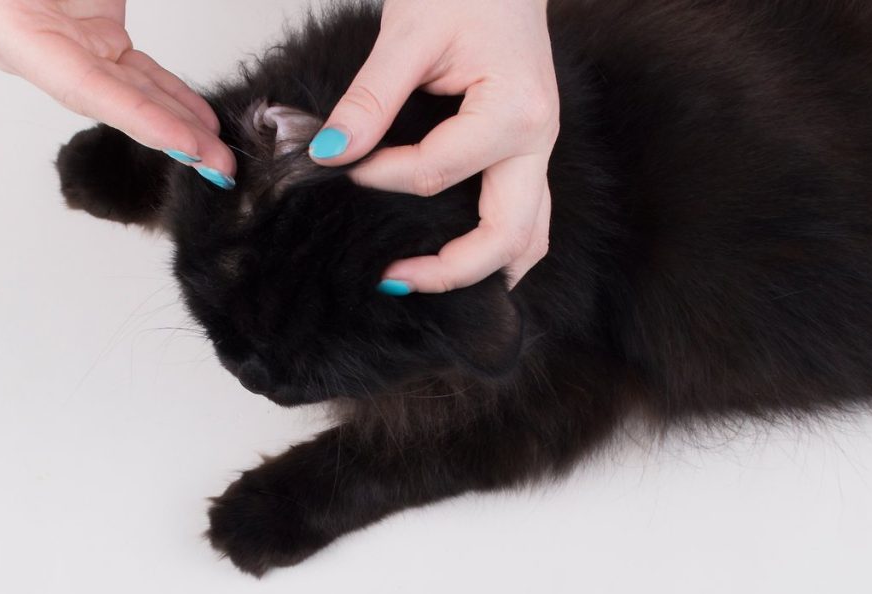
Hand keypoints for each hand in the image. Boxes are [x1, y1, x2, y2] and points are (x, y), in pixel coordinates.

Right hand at [0, 0, 235, 187]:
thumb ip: (98, 4)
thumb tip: (129, 47)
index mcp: (12, 28)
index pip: (87, 88)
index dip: (141, 120)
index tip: (187, 144)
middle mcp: (38, 46)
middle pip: (113, 102)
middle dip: (172, 136)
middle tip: (218, 164)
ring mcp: (70, 45)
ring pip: (132, 93)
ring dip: (180, 123)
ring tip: (220, 152)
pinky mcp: (97, 38)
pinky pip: (140, 75)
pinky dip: (174, 97)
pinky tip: (202, 122)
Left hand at [310, 0, 558, 292]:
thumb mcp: (410, 35)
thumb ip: (370, 99)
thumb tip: (330, 153)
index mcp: (513, 112)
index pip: (434, 172)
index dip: (378, 177)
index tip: (336, 165)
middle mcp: (539, 141)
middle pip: (506, 237)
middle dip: (449, 270)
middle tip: (391, 279)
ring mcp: (541, 152)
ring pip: (530, 239)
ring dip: (484, 271)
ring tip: (426, 280)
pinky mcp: (531, 153)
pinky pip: (528, 219)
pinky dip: (497, 247)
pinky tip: (459, 255)